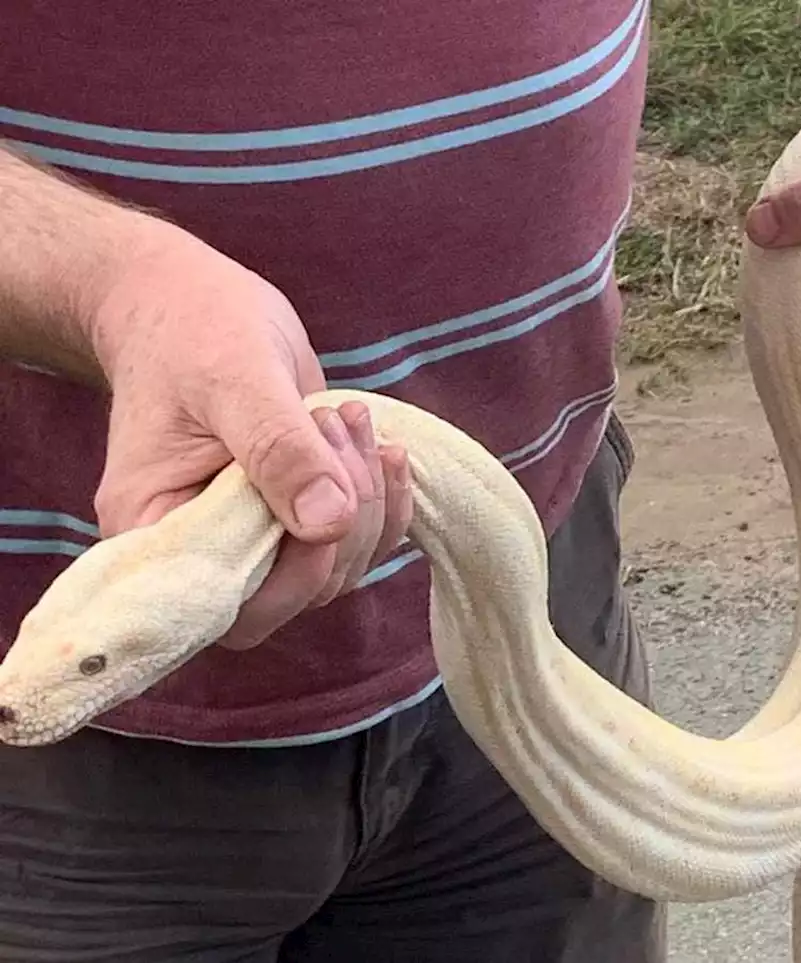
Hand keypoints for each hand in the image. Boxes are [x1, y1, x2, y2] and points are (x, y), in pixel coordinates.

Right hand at [87, 224, 412, 649]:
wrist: (192, 303)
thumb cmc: (193, 331)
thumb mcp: (236, 378)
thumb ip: (279, 450)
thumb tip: (328, 524)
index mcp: (155, 531)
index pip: (230, 610)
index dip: (295, 576)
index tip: (327, 500)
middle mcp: (204, 550)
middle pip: (297, 593)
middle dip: (343, 519)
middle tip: (337, 424)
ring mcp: (254, 537)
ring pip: (337, 568)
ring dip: (367, 501)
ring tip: (349, 419)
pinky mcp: (295, 516)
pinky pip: (356, 543)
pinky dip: (385, 501)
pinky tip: (386, 448)